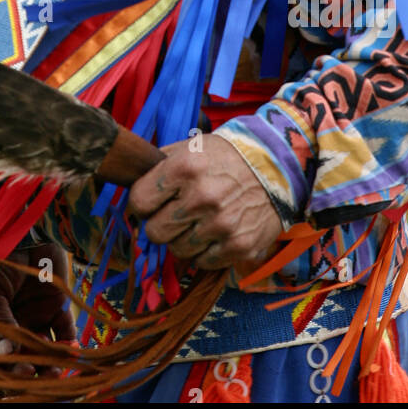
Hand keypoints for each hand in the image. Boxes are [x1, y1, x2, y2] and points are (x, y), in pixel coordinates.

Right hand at [0, 242, 75, 377]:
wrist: (18, 228)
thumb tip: (7, 355)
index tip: (10, 376)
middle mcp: (10, 328)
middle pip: (18, 360)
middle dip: (27, 372)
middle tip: (34, 374)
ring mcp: (33, 319)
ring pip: (43, 351)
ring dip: (49, 364)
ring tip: (55, 370)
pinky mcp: (55, 308)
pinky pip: (64, 332)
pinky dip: (69, 343)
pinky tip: (70, 350)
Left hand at [128, 134, 282, 270]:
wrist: (278, 166)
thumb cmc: (227, 156)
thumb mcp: (191, 146)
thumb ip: (159, 163)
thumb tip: (130, 179)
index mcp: (184, 168)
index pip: (139, 202)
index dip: (141, 204)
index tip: (151, 202)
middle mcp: (201, 197)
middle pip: (154, 232)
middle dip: (160, 224)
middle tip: (173, 215)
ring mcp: (221, 224)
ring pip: (177, 250)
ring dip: (183, 239)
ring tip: (197, 222)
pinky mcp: (239, 246)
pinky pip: (202, 262)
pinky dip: (204, 252)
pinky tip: (213, 233)